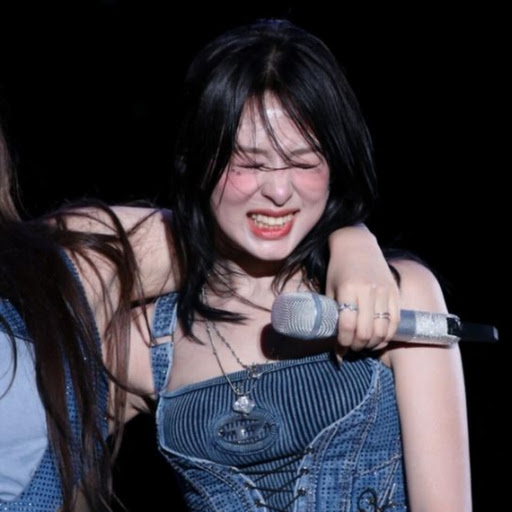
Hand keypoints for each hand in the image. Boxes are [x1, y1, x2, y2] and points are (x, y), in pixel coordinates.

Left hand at [326, 226, 399, 350]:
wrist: (357, 247)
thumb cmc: (338, 270)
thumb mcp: (330, 290)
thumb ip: (332, 315)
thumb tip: (336, 348)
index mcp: (348, 289)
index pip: (347, 325)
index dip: (344, 342)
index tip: (340, 348)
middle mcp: (367, 290)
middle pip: (366, 332)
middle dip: (358, 346)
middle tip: (352, 347)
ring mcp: (384, 291)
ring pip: (382, 330)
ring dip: (373, 344)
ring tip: (364, 344)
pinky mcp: (394, 292)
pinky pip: (395, 321)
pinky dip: (388, 335)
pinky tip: (379, 339)